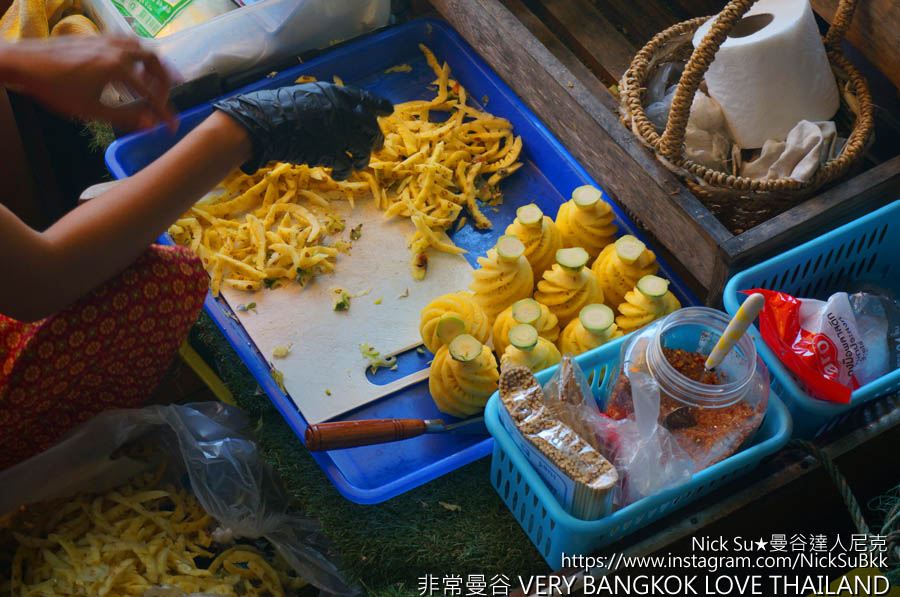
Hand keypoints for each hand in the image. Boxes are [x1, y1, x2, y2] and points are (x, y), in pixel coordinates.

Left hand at [4, 36, 173, 129]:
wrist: (24, 63)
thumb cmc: (54, 89)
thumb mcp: (90, 109)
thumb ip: (124, 116)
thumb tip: (150, 125)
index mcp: (118, 69)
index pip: (150, 94)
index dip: (164, 112)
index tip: (171, 126)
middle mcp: (116, 51)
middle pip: (154, 61)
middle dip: (164, 81)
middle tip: (164, 98)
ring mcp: (105, 41)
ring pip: (141, 46)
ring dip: (151, 64)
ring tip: (151, 80)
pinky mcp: (95, 38)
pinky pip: (125, 41)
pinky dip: (135, 53)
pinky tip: (129, 64)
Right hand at [213, 82, 392, 179]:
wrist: (262, 124)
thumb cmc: (275, 109)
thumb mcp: (305, 95)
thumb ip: (327, 103)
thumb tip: (340, 114)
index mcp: (336, 94)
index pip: (366, 99)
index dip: (379, 106)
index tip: (388, 112)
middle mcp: (343, 111)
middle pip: (370, 127)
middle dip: (375, 138)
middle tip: (375, 147)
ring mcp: (339, 132)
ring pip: (363, 149)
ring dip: (362, 158)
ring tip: (357, 164)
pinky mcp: (332, 153)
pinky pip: (347, 165)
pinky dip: (345, 172)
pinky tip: (339, 175)